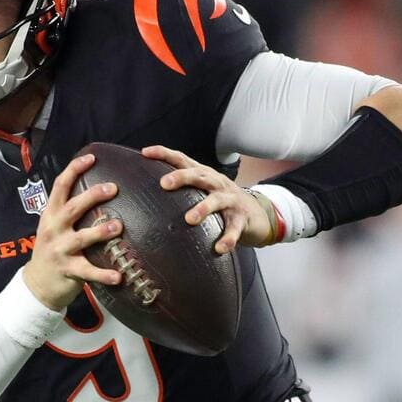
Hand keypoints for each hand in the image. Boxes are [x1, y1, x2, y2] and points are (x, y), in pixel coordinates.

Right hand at [22, 153, 122, 310]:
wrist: (37, 283)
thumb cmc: (52, 248)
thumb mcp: (54, 225)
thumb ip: (70, 209)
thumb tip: (98, 187)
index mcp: (51, 214)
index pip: (61, 185)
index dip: (74, 169)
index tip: (91, 157)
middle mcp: (54, 229)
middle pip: (72, 208)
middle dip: (92, 196)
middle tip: (113, 187)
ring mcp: (60, 250)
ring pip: (81, 238)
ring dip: (100, 231)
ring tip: (118, 226)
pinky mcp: (68, 270)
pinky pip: (88, 272)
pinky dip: (103, 274)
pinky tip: (118, 276)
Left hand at [141, 145, 272, 253]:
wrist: (258, 214)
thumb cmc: (219, 202)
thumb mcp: (201, 190)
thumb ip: (180, 190)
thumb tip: (142, 195)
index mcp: (203, 175)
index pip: (182, 160)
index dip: (164, 154)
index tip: (146, 152)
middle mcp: (216, 184)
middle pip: (199, 175)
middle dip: (182, 177)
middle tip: (164, 184)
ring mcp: (230, 200)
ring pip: (217, 200)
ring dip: (203, 208)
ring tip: (190, 219)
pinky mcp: (242, 219)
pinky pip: (234, 229)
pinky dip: (228, 238)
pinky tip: (219, 248)